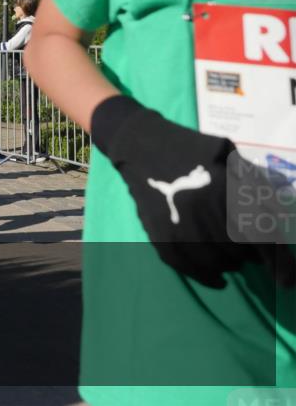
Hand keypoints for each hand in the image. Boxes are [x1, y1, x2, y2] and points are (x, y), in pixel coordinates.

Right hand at [92, 96, 294, 288]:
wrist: (144, 144)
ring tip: (231, 259)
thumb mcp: (233, 161)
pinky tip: (217, 280)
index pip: (262, 237)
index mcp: (229, 192)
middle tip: (247, 250)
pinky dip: (204, 277)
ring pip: (215, 262)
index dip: (279, 264)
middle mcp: (206, 211)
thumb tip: (277, 224)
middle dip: (248, 256)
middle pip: (240, 253)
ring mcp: (180, 224)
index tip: (285, 282)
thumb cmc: (194, 151)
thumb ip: (259, 188)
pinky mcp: (160, 232)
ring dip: (228, 265)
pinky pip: (186, 266)